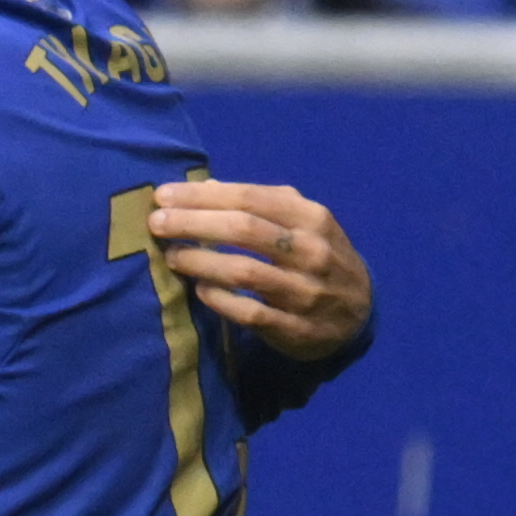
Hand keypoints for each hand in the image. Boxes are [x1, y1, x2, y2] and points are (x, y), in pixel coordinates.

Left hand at [148, 180, 371, 360]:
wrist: (360, 311)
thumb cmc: (315, 255)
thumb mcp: (301, 222)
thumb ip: (258, 203)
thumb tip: (202, 187)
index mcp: (311, 217)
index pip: (249, 199)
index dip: (201, 196)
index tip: (162, 196)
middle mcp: (311, 250)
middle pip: (244, 230)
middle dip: (193, 223)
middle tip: (156, 223)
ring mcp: (306, 291)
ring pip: (245, 272)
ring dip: (200, 262)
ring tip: (172, 255)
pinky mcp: (296, 328)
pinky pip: (250, 313)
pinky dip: (220, 300)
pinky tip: (200, 290)